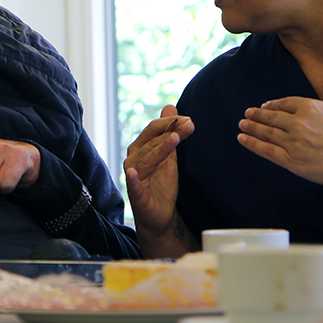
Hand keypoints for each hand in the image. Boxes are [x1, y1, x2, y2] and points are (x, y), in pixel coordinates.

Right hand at [123, 105, 193, 254]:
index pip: (153, 130)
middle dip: (170, 131)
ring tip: (174, 138)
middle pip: (151, 141)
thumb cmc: (162, 184)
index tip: (189, 120)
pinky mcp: (136, 195)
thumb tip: (170, 107)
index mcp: (141, 148)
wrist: (160, 216)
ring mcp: (134, 177)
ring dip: (160, 148)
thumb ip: (169, 133)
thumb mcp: (170, 156)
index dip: (170, 123)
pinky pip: (133, 186)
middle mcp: (134, 159)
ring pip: (147, 159)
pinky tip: (134, 172)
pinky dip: (133, 179)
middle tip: (190, 124)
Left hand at [237, 97, 322, 189]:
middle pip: (273, 117)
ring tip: (243, 124)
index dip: (274, 105)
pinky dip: (252, 143)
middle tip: (248, 114)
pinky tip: (243, 139)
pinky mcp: (291, 160)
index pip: (286, 103)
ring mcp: (293, 142)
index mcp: (312, 107)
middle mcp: (299, 123)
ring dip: (252, 127)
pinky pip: (267, 150)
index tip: (266, 106)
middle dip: (258, 116)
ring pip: (267, 133)